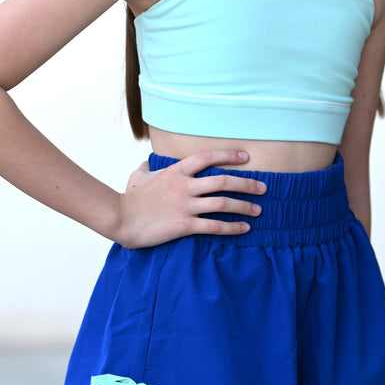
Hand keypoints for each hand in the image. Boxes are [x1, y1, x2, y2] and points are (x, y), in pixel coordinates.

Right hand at [114, 150, 266, 248]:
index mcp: (177, 171)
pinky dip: (233, 227)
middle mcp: (185, 185)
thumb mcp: (140, 176)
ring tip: (258, 210)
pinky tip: (244, 229)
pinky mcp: (184, 225)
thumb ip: (149, 169)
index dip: (229, 156)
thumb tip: (147, 165)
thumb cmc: (130, 198)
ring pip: (223, 203)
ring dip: (245, 206)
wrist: (121, 218)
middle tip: (263, 188)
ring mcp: (185, 205)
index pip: (208, 157)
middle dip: (247, 184)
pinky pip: (215, 226)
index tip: (246, 158)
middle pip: (224, 181)